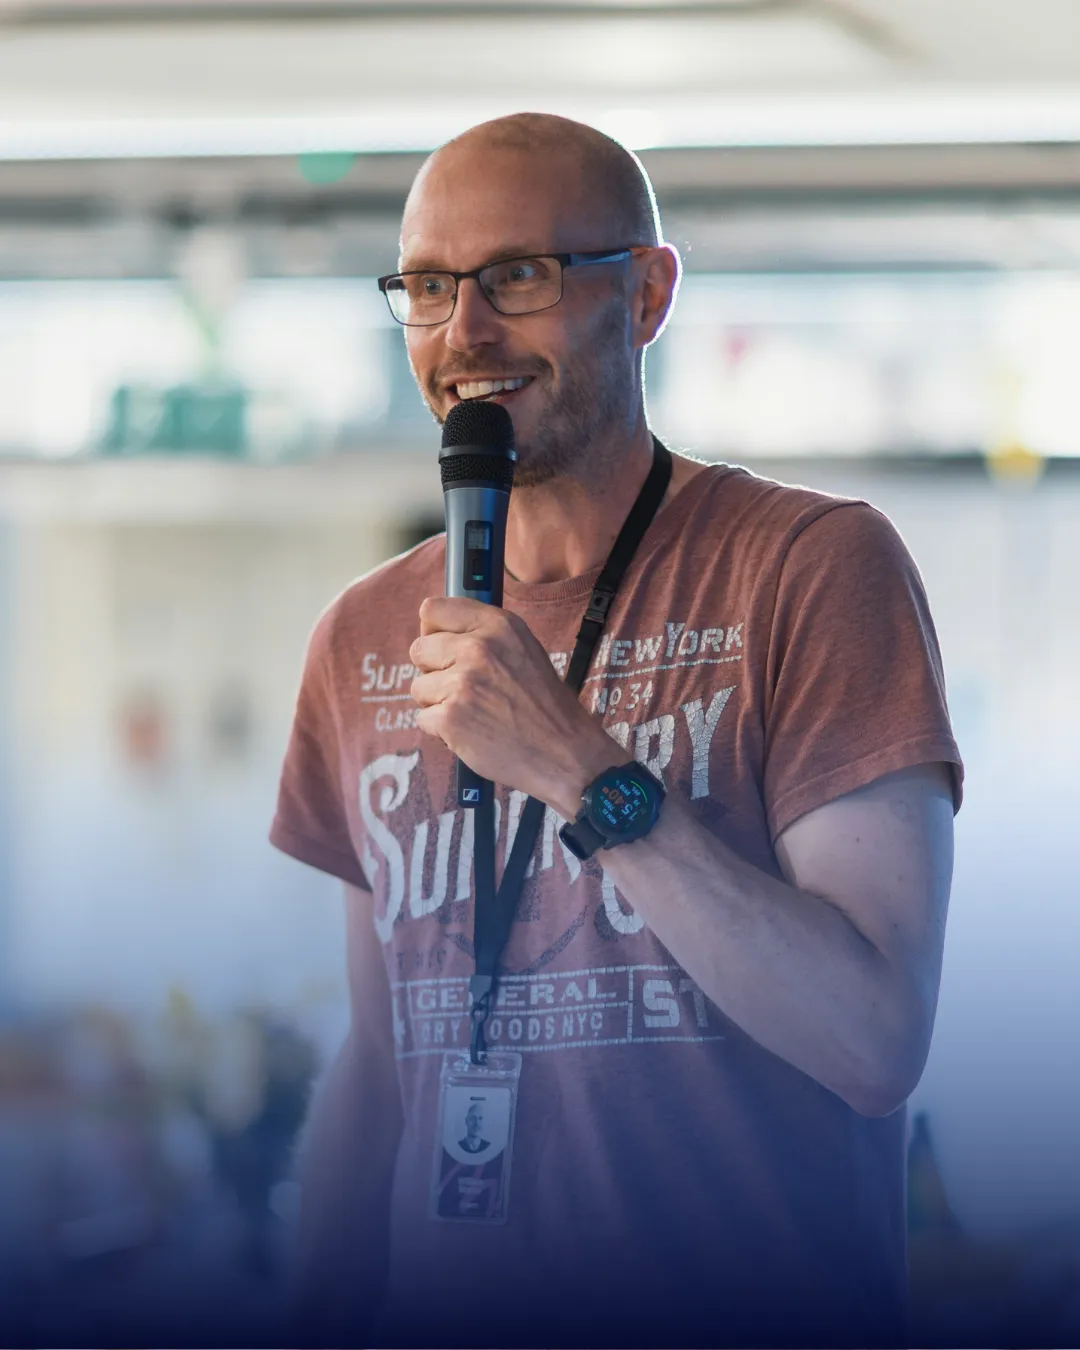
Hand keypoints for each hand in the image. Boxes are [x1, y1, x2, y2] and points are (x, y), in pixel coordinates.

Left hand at [409, 597, 624, 814]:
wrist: (564, 753)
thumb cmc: (544, 705)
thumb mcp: (525, 649)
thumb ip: (484, 634)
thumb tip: (437, 630)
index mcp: (498, 625)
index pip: (433, 609)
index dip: (432, 631)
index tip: (441, 646)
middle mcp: (478, 648)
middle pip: (419, 650)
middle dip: (434, 671)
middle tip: (463, 689)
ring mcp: (462, 683)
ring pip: (419, 687)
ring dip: (438, 703)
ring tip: (472, 712)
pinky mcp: (450, 718)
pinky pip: (423, 718)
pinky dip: (442, 731)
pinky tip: (471, 732)